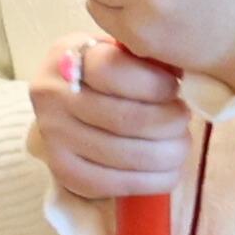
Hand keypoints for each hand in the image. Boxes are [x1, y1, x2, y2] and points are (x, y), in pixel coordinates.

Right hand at [26, 42, 198, 203]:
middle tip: (182, 119)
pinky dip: (151, 182)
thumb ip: (141, 57)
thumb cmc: (100, 75)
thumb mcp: (112, 50)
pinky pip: (114, 184)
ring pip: (125, 154)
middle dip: (169, 123)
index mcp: (66, 57)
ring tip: (180, 144)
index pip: (113, 71)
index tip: (173, 88)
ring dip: (166, 154)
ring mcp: (54, 138)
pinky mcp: (63, 172)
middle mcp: (52, 97)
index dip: (155, 83)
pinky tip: (167, 172)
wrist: (61, 105)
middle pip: (125, 118)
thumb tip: (178, 72)